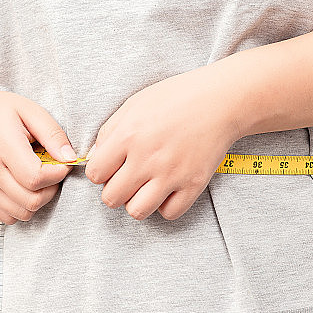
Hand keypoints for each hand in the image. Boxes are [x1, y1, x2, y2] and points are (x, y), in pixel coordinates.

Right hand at [0, 81, 76, 223]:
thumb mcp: (30, 110)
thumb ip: (52, 134)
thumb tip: (70, 158)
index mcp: (1, 146)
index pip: (35, 177)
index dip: (57, 174)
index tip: (62, 163)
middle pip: (31, 200)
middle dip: (52, 189)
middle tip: (53, 172)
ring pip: (22, 213)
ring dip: (39, 200)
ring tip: (39, 179)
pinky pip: (8, 217)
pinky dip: (22, 207)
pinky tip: (24, 188)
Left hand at [84, 59, 243, 220]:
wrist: (219, 100)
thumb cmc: (175, 98)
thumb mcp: (134, 105)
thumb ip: (109, 133)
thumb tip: (93, 158)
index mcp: (128, 136)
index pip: (95, 174)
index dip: (100, 172)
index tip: (111, 166)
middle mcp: (147, 158)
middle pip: (112, 198)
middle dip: (115, 190)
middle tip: (128, 177)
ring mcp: (172, 174)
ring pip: (137, 211)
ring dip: (137, 201)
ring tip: (146, 186)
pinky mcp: (194, 184)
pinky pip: (169, 213)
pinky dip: (165, 205)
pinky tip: (168, 189)